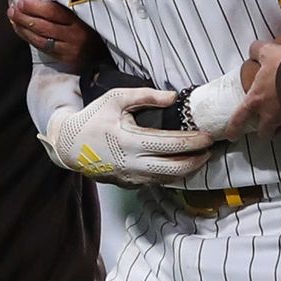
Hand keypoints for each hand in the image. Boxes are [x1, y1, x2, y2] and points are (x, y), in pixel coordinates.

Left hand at [10, 0, 106, 68]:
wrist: (105, 56)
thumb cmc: (93, 30)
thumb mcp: (86, 15)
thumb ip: (69, 8)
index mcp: (80, 20)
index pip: (55, 12)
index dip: (36, 7)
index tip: (22, 1)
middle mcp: (74, 36)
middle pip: (45, 26)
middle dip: (25, 17)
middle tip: (12, 10)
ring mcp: (69, 49)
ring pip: (41, 39)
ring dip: (24, 29)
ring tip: (13, 20)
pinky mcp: (65, 59)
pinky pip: (44, 49)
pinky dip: (30, 39)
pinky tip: (22, 32)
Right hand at [41, 87, 213, 185]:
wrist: (69, 146)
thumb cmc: (94, 118)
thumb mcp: (115, 98)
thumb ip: (146, 96)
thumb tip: (173, 97)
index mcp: (130, 141)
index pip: (171, 145)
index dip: (193, 142)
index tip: (208, 136)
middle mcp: (133, 164)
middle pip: (176, 168)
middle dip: (198, 160)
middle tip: (211, 149)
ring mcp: (132, 178)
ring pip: (169, 180)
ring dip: (189, 169)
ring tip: (202, 157)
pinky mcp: (130, 185)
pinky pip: (158, 182)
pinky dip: (174, 174)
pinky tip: (183, 164)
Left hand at [225, 40, 280, 138]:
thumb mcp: (268, 52)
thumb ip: (258, 50)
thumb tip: (253, 49)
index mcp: (256, 100)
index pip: (239, 118)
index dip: (234, 128)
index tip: (231, 135)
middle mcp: (270, 114)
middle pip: (263, 132)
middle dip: (264, 132)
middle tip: (265, 129)